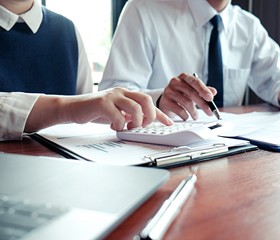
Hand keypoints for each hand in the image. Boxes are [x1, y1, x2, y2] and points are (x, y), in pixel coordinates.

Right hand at [26, 87, 172, 131]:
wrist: (74, 108)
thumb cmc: (96, 111)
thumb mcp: (118, 113)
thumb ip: (130, 115)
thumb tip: (145, 123)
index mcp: (127, 94)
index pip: (149, 103)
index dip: (160, 114)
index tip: (170, 124)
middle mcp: (122, 92)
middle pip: (146, 99)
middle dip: (150, 115)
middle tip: (144, 126)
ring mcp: (112, 96)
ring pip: (135, 107)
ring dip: (135, 121)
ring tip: (128, 127)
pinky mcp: (101, 102)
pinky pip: (118, 115)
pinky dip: (119, 125)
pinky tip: (113, 127)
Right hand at [158, 73, 216, 119]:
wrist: (167, 101)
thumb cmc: (182, 94)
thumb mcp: (194, 91)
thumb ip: (204, 91)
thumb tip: (214, 92)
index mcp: (184, 77)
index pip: (195, 82)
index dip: (203, 90)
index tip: (210, 98)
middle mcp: (175, 81)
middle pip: (191, 93)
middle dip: (202, 104)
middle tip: (209, 112)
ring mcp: (168, 90)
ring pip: (185, 102)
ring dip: (193, 112)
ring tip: (196, 116)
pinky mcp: (164, 101)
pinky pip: (178, 109)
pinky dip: (185, 115)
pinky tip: (186, 116)